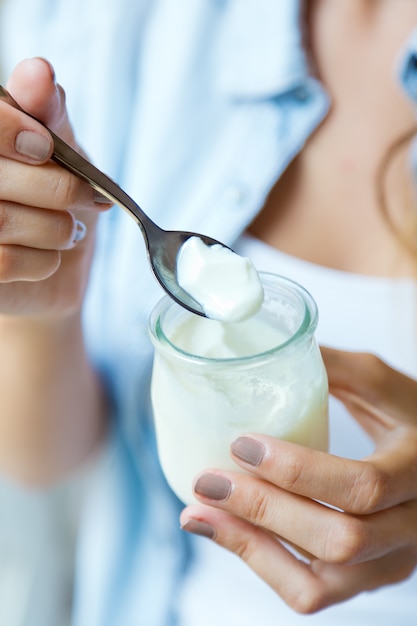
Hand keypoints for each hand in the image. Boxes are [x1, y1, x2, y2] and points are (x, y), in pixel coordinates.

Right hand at [0, 57, 110, 317]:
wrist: (57, 263)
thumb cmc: (55, 198)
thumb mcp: (60, 150)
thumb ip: (47, 114)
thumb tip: (39, 71)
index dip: (10, 129)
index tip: (47, 147)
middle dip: (57, 187)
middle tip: (85, 197)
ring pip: (3, 220)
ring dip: (56, 228)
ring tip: (70, 229)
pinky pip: (7, 261)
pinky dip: (45, 261)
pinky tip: (50, 256)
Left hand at [180, 347, 416, 612]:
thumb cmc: (411, 419)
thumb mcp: (383, 385)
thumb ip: (334, 367)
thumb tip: (268, 347)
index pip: (364, 486)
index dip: (299, 471)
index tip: (242, 444)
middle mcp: (411, 527)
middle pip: (339, 540)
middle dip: (263, 511)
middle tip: (207, 480)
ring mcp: (390, 562)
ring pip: (321, 583)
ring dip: (251, 549)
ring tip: (198, 515)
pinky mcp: (365, 578)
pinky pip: (310, 592)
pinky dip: (261, 565)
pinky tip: (226, 532)